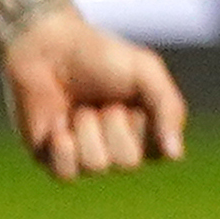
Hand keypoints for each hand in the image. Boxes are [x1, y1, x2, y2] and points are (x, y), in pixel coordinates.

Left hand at [0, 4, 187, 180]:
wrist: (46, 44)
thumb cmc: (98, 56)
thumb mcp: (145, 71)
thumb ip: (168, 107)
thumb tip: (174, 154)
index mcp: (147, 133)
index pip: (161, 151)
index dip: (142, 120)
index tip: (129, 95)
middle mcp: (118, 150)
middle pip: (127, 162)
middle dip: (111, 122)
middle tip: (98, 100)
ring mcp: (84, 154)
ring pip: (96, 166)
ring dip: (85, 128)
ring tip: (77, 107)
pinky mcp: (50, 156)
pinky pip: (65, 174)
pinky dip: (63, 150)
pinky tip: (58, 127)